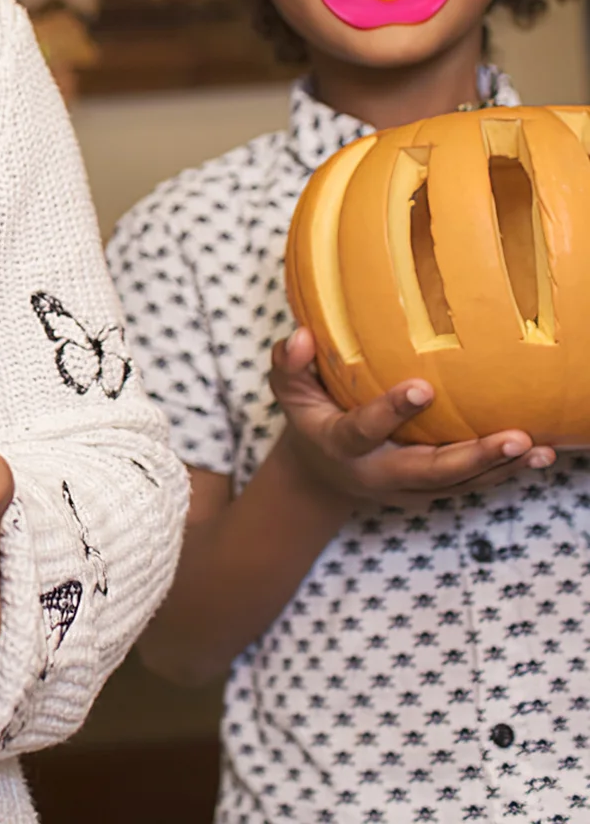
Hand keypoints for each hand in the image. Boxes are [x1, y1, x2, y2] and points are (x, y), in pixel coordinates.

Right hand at [270, 329, 554, 510]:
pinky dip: (506, 472)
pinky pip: (472, 484)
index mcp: (340, 444)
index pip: (365, 430)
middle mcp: (378, 473)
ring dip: (502, 468)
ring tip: (540, 449)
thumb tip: (302, 336)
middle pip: (430, 471)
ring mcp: (409, 488)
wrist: (323, 473)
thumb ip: (289, 363)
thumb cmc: (309, 416)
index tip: (422, 387)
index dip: (391, 411)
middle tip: (515, 439)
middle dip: (474, 457)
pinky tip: (541, 455)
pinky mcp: (431, 492)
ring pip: (459, 483)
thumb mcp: (288, 390)